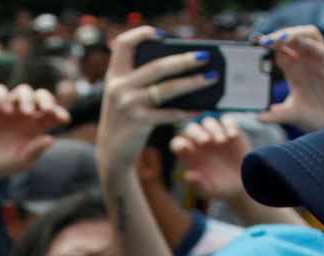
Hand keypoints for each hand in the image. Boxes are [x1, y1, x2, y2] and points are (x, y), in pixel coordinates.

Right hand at [0, 84, 70, 190]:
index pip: (52, 113)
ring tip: (26, 111)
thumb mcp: (21, 161)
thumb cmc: (2, 164)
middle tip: (46, 110)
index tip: (64, 119)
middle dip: (45, 100)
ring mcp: (8, 107)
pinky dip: (3, 96)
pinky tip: (6, 110)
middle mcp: (24, 113)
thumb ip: (35, 151)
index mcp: (36, 124)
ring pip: (22, 90)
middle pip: (39, 96)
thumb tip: (51, 139)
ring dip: (27, 98)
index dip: (59, 113)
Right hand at [98, 27, 210, 171]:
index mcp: (114, 75)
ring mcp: (128, 105)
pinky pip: (169, 113)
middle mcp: (118, 87)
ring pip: (167, 88)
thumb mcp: (124, 96)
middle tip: (205, 56)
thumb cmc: (125, 120)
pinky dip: (186, 111)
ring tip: (211, 78)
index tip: (162, 35)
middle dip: (184, 60)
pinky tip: (200, 109)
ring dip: (193, 82)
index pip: (123, 44)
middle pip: (157, 66)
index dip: (142, 34)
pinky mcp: (138, 122)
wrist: (111, 154)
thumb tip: (180, 66)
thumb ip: (141, 80)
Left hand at [171, 115, 251, 205]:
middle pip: (191, 128)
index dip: (179, 144)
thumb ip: (197, 185)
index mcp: (189, 155)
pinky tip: (232, 136)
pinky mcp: (231, 131)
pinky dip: (229, 125)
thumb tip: (188, 176)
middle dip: (197, 133)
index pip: (177, 143)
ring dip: (213, 129)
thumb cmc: (220, 188)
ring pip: (208, 121)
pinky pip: (227, 120)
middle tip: (206, 142)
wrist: (243, 185)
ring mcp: (215, 134)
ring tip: (221, 142)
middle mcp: (199, 143)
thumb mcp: (208, 191)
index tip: (187, 149)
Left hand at [260, 27, 323, 132]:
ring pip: (307, 36)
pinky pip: (321, 49)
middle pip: (290, 39)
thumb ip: (274, 115)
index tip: (252, 42)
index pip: (278, 49)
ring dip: (292, 33)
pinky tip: (299, 43)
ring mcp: (319, 61)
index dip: (266, 43)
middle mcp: (306, 61)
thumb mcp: (291, 115)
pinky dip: (310, 44)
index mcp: (294, 69)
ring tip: (278, 39)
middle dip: (276, 37)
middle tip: (261, 41)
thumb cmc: (316, 117)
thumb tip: (257, 116)